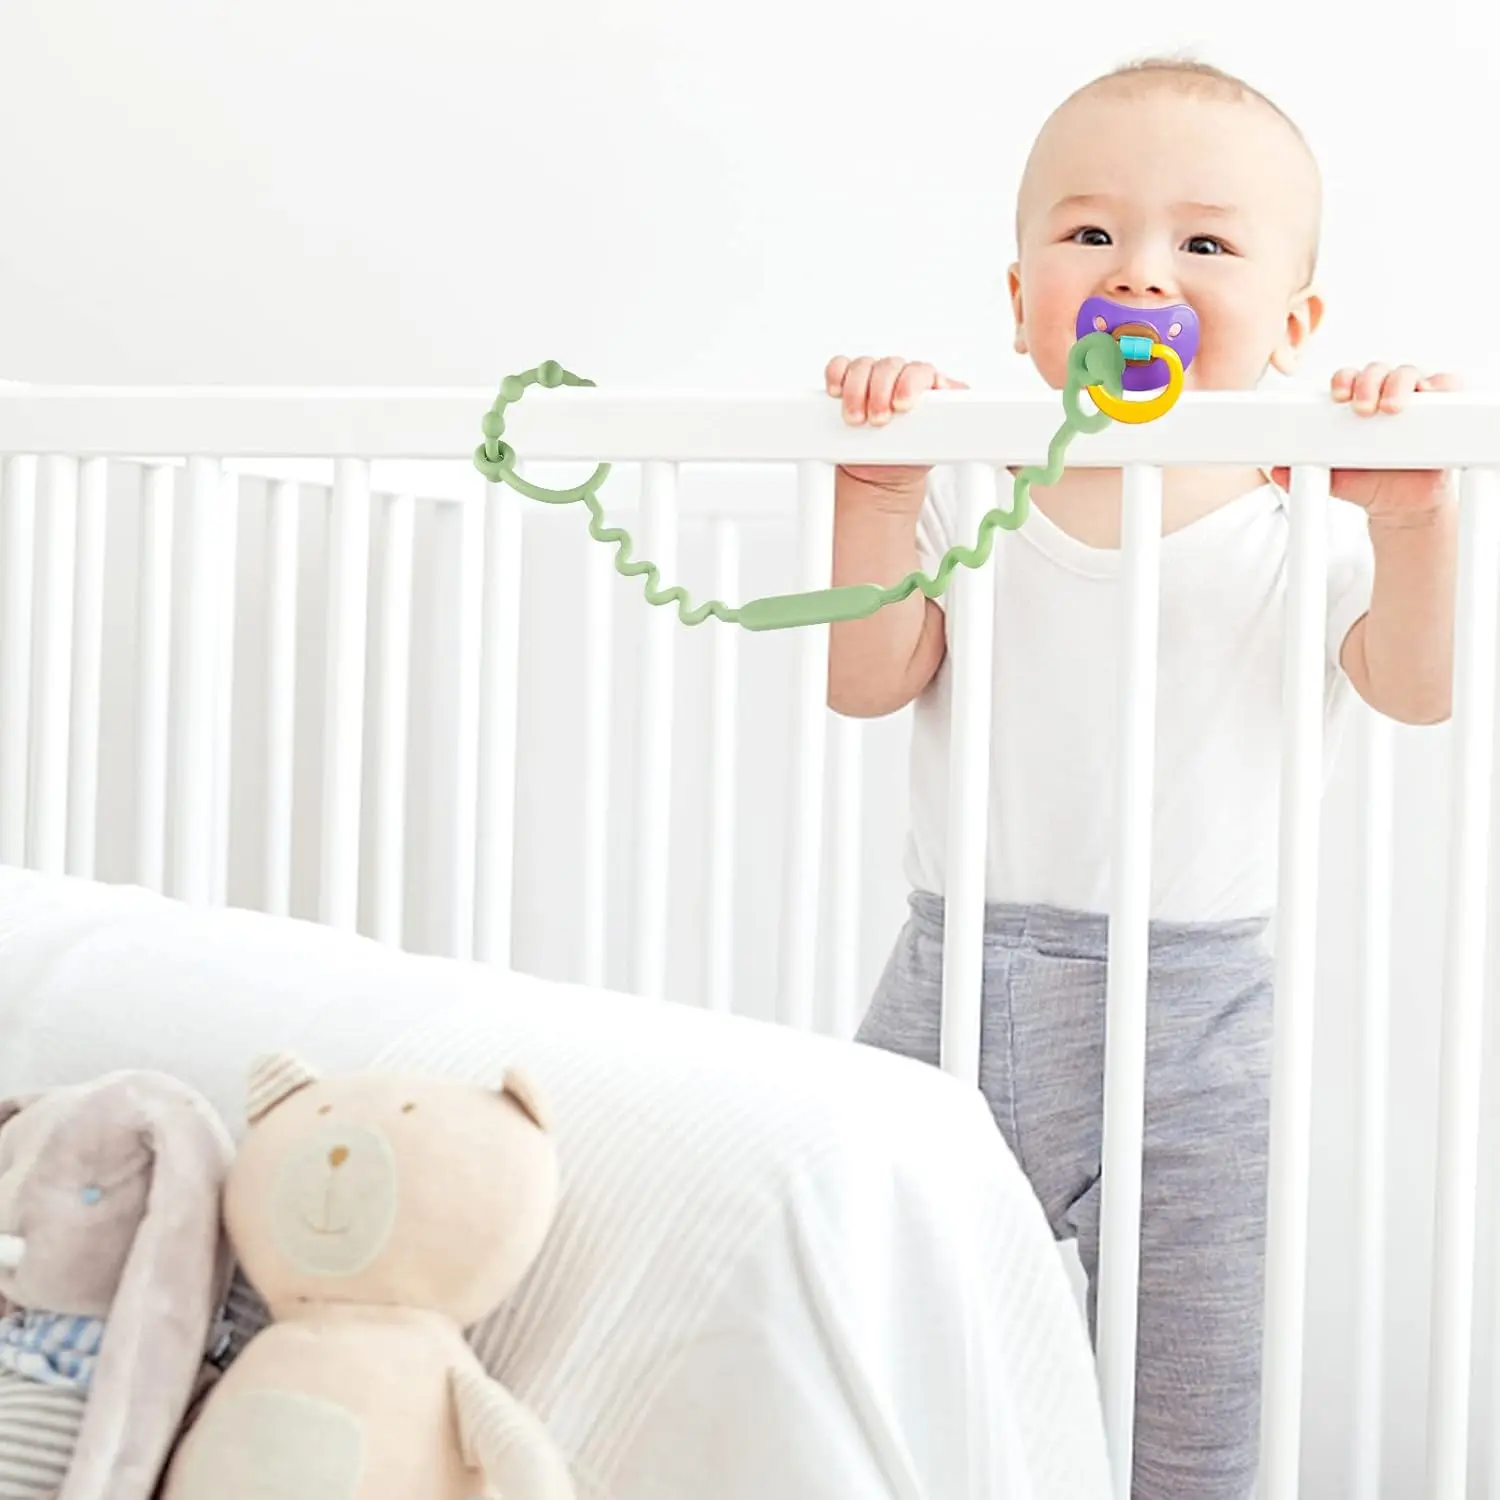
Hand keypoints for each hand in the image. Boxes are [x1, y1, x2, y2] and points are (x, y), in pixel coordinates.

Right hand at [825, 355, 965, 492]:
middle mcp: (900, 376)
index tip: (902, 406)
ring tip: (856, 419)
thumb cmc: (914, 454)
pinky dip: (836, 375)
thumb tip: (979, 418)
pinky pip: (840, 366)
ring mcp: (873, 378)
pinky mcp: (849, 384)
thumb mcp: (940, 442)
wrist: (886, 470)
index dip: (910, 385)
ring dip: (856, 391)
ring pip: (863, 365)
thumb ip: (955, 424)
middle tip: (877, 420)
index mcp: (926, 385)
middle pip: (889, 366)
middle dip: (880, 393)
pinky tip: (837, 391)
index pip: (920, 370)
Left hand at [1271, 363, 1460, 522]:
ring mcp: (1415, 398)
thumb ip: (1302, 474)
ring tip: (1390, 409)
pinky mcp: (1443, 407)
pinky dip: (1440, 385)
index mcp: (1355, 402)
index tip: (1337, 398)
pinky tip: (1430, 396)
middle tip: (1362, 409)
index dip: (1342, 382)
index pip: (1348, 379)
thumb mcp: (1332, 479)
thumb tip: (1276, 470)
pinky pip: (1447, 385)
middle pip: (1377, 371)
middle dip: (1368, 383)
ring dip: (1399, 384)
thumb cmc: (1365, 480)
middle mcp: (1384, 393)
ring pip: (1409, 373)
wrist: (1398, 504)